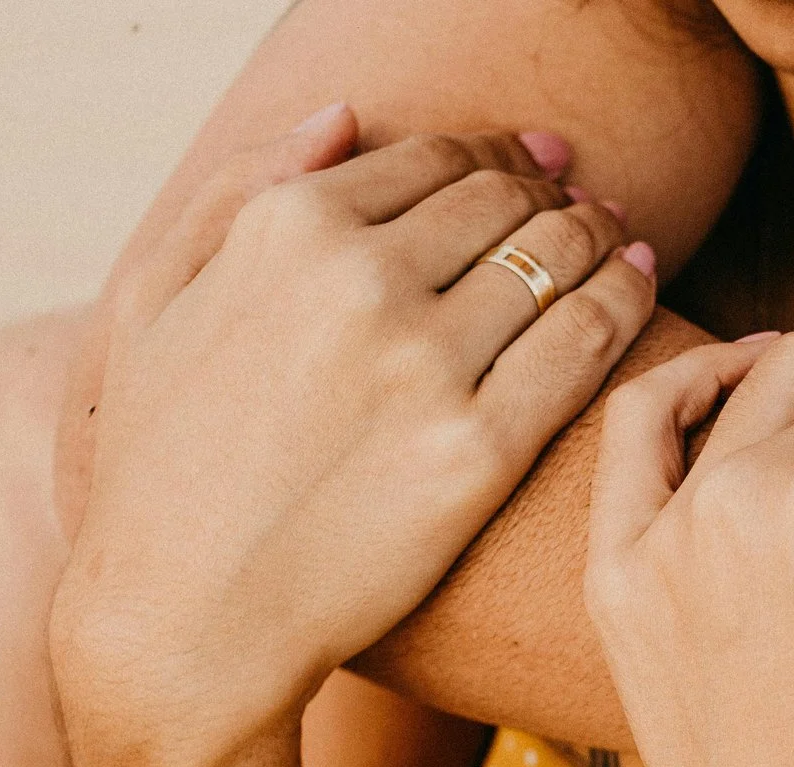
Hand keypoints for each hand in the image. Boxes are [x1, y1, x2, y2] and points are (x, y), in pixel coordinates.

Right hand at [50, 105, 655, 766]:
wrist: (185, 620)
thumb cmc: (162, 467)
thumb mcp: (154, 301)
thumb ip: (240, 189)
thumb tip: (344, 118)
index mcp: (287, 230)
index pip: (432, 160)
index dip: (495, 155)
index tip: (531, 166)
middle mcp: (361, 280)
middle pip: (504, 202)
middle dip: (554, 191)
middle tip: (588, 202)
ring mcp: (426, 365)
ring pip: (556, 260)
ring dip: (601, 235)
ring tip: (621, 239)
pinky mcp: (480, 450)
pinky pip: (583, 344)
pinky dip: (625, 300)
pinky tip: (639, 287)